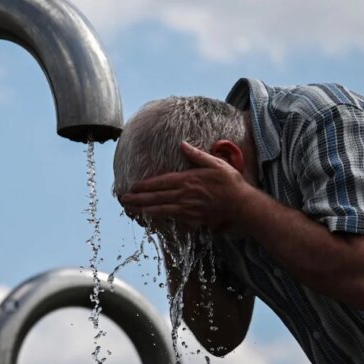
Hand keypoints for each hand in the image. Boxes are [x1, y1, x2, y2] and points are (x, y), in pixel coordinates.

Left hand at [119, 141, 253, 231]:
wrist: (242, 205)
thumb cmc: (230, 183)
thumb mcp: (215, 163)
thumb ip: (197, 155)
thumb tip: (182, 144)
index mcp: (187, 180)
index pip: (160, 183)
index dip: (144, 186)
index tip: (131, 187)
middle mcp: (184, 195)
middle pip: (156, 198)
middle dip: (137, 199)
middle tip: (122, 200)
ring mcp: (187, 209)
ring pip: (160, 211)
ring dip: (143, 210)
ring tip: (129, 210)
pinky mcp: (192, 220)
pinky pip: (172, 220)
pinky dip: (159, 219)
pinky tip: (149, 219)